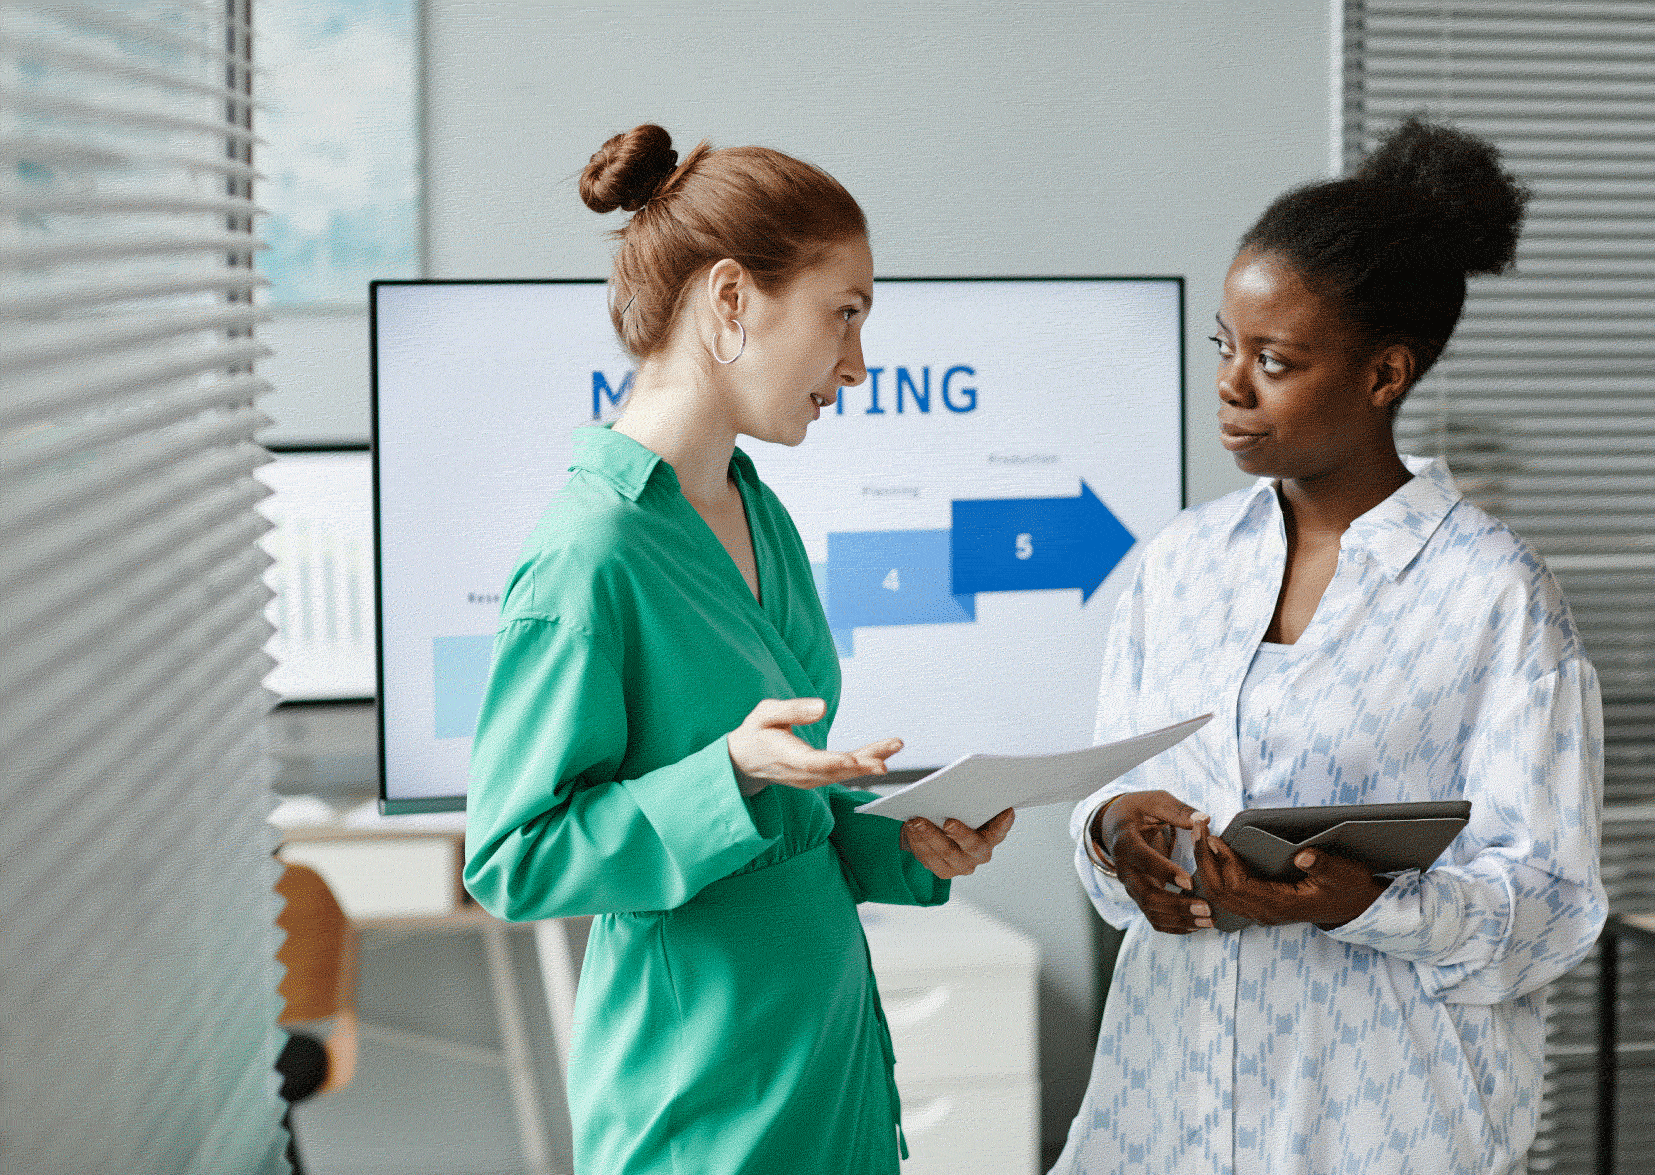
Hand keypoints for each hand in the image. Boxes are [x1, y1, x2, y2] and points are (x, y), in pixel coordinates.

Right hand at [726, 698, 901, 789]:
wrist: (745, 761)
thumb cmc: (756, 732)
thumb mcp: (765, 713)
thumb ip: (792, 710)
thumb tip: (822, 707)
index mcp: (786, 757)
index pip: (812, 763)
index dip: (834, 763)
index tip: (854, 761)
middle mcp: (802, 774)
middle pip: (836, 771)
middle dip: (863, 764)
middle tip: (886, 760)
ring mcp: (811, 779)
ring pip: (845, 773)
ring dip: (871, 761)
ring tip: (894, 745)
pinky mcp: (819, 778)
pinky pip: (844, 773)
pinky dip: (864, 764)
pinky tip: (883, 755)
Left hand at [900, 808, 1014, 878]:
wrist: (939, 833)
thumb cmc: (958, 816)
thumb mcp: (968, 808)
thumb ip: (971, 802)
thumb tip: (966, 786)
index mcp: (992, 837)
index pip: (999, 832)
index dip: (1003, 824)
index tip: (1006, 812)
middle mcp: (979, 855)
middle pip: (971, 846)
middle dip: (960, 834)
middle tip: (949, 822)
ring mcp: (961, 865)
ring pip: (945, 852)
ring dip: (929, 835)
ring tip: (917, 821)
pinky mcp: (943, 871)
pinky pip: (929, 858)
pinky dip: (918, 842)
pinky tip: (911, 829)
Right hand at [1095, 790, 1211, 933]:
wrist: (1116, 825)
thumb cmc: (1138, 811)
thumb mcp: (1155, 801)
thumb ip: (1179, 810)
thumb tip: (1203, 819)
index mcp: (1125, 841)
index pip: (1142, 859)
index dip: (1164, 871)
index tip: (1189, 881)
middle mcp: (1124, 869)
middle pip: (1146, 894)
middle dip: (1177, 904)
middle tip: (1206, 907)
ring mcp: (1130, 885)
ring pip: (1150, 911)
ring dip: (1179, 919)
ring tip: (1208, 920)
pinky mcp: (1139, 895)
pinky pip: (1153, 918)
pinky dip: (1174, 926)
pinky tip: (1196, 925)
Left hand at [1192, 817, 1387, 928]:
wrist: (1357, 908)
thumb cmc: (1349, 889)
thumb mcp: (1342, 873)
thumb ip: (1322, 865)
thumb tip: (1303, 856)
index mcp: (1280, 906)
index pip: (1238, 885)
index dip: (1223, 862)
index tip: (1213, 838)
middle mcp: (1265, 912)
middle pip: (1220, 891)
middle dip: (1205, 860)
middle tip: (1198, 829)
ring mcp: (1261, 912)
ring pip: (1220, 894)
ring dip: (1206, 866)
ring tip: (1200, 836)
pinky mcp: (1261, 906)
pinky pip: (1228, 894)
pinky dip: (1215, 874)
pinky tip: (1211, 854)